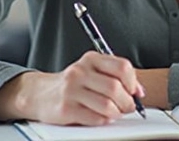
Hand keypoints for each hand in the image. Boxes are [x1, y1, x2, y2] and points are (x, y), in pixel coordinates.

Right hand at [0, 51, 144, 124]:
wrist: (40, 94)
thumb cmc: (72, 84)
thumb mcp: (91, 71)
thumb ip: (114, 76)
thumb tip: (138, 91)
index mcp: (91, 59)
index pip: (122, 67)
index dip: (133, 82)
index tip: (135, 92)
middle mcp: (80, 72)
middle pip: (115, 88)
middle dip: (127, 102)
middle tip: (128, 107)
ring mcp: (71, 90)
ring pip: (107, 105)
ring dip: (117, 113)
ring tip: (115, 113)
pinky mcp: (66, 108)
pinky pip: (94, 118)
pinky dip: (103, 120)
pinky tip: (101, 117)